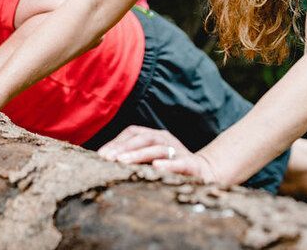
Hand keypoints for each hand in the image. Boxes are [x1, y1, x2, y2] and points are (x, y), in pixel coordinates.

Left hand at [98, 126, 221, 183]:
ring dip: (138, 154)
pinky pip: (178, 163)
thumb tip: (105, 160)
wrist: (205, 173)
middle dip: (123, 148)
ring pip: (157, 148)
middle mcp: (166, 139)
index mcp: (155, 136)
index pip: (132, 132)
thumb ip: (134, 157)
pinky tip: (155, 167)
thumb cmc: (170, 166)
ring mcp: (178, 150)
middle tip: (107, 158)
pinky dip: (167, 164)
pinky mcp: (190, 164)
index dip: (116, 142)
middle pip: (142, 138)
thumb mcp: (151, 158)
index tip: (101, 155)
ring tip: (122, 162)